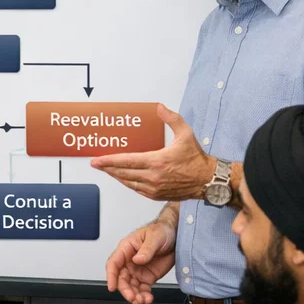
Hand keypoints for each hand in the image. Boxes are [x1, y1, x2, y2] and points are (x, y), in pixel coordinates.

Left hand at [90, 104, 214, 200]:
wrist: (208, 180)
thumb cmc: (196, 159)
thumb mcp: (186, 134)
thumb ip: (171, 119)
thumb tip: (159, 107)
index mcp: (157, 162)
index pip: (127, 161)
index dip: (109, 161)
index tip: (97, 160)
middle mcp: (153, 177)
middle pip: (122, 173)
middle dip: (107, 168)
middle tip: (95, 164)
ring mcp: (154, 188)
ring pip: (127, 182)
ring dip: (115, 175)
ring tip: (106, 169)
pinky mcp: (156, 195)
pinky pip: (136, 189)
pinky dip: (127, 183)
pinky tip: (122, 177)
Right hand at [105, 221, 175, 303]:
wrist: (176, 236)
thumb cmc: (162, 231)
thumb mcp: (155, 237)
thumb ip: (146, 249)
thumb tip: (138, 260)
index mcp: (126, 248)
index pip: (113, 263)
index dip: (111, 276)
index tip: (112, 287)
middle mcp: (129, 261)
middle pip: (121, 279)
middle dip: (125, 290)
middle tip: (132, 297)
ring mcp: (137, 270)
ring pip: (131, 286)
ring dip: (135, 295)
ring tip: (143, 300)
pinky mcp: (147, 277)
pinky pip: (142, 289)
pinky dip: (144, 295)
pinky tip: (148, 298)